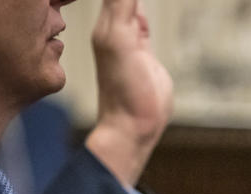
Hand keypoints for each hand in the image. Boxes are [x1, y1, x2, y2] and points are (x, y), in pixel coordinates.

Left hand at [85, 0, 172, 186]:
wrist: (133, 125)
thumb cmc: (124, 90)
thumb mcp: (120, 40)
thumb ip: (121, 7)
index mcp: (107, 23)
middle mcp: (114, 28)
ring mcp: (129, 41)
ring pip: (130, 4)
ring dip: (134, 1)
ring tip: (138, 1)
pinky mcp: (143, 54)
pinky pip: (141, 23)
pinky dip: (142, 11)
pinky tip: (142, 7)